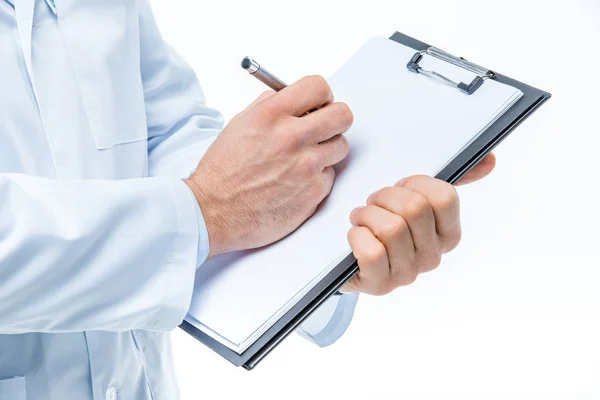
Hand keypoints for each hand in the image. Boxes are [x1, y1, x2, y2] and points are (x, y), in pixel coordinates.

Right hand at [186, 76, 352, 257]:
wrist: (213, 212)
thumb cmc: (222, 172)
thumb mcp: (240, 125)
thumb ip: (270, 107)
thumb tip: (295, 99)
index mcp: (270, 115)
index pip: (318, 87)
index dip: (322, 95)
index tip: (319, 104)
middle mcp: (291, 137)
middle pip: (342, 115)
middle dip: (335, 120)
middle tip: (324, 128)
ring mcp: (306, 166)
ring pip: (341, 146)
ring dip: (327, 150)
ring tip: (304, 159)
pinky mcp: (313, 192)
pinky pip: (330, 176)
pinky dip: (317, 178)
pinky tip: (295, 182)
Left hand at [342, 154, 495, 294]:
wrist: (350, 258)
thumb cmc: (384, 224)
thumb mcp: (414, 199)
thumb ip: (449, 180)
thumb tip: (489, 159)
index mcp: (448, 233)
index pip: (444, 197)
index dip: (414, 184)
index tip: (400, 188)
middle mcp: (432, 256)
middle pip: (414, 208)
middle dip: (385, 197)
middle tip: (374, 204)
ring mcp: (408, 273)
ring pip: (391, 228)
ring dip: (367, 215)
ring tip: (362, 219)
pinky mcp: (381, 284)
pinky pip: (372, 252)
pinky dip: (357, 236)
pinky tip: (356, 236)